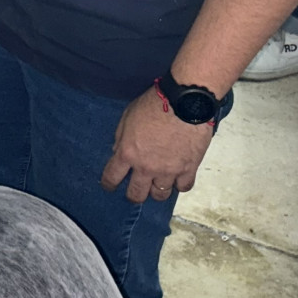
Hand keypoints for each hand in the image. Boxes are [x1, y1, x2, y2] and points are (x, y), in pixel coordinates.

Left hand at [99, 86, 214, 203]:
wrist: (184, 102)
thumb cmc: (154, 105)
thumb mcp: (127, 117)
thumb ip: (121, 138)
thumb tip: (118, 152)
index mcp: (128, 153)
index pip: (112, 177)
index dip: (108, 184)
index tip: (110, 186)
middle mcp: (146, 167)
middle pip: (136, 194)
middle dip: (133, 195)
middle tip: (135, 191)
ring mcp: (168, 171)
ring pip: (160, 195)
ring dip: (157, 191)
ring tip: (158, 184)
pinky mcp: (189, 169)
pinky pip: (183, 187)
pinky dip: (180, 184)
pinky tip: (178, 178)